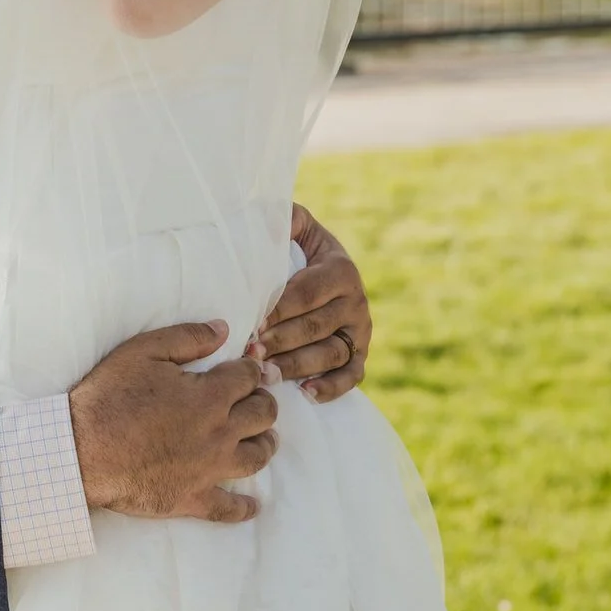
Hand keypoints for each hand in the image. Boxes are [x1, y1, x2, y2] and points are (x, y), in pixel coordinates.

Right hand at [67, 321, 277, 524]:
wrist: (82, 451)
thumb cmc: (109, 397)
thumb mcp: (143, 351)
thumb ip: (187, 337)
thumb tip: (223, 329)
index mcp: (210, 396)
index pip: (248, 378)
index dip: (252, 369)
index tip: (249, 368)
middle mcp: (219, 433)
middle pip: (262, 416)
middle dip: (264, 402)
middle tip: (258, 399)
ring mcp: (209, 469)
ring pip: (256, 458)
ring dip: (266, 444)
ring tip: (264, 439)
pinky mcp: (193, 498)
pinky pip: (229, 508)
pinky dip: (244, 507)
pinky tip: (253, 505)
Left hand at [250, 205, 371, 402]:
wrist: (322, 266)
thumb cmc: (298, 246)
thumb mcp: (295, 226)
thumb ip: (282, 218)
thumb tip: (265, 217)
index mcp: (340, 269)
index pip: (306, 293)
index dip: (278, 309)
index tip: (252, 322)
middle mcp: (356, 301)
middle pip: (316, 327)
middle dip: (281, 341)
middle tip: (250, 352)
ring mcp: (360, 331)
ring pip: (330, 354)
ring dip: (297, 366)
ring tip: (266, 374)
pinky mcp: (360, 353)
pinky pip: (352, 376)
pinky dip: (331, 388)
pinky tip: (305, 393)